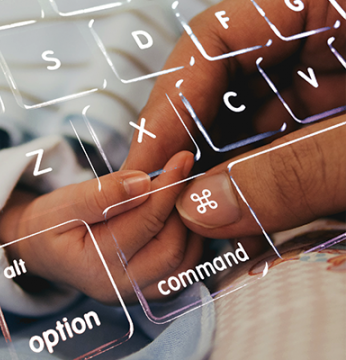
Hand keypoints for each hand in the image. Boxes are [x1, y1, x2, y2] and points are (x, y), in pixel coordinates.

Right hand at [0, 151, 201, 303]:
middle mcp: (119, 288)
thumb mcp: (64, 203)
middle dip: (181, 209)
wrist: (43, 248)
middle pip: (171, 248)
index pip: (145, 223)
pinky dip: (189, 243)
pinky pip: (182, 272)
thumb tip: (144, 182)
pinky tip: (178, 218)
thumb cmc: (49, 224)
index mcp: (95, 265)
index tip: (181, 159)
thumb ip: (101, 194)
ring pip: (184, 265)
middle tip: (182, 176)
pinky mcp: (147, 292)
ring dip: (189, 227)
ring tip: (180, 195)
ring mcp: (135, 295)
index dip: (167, 188)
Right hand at [123, 0, 345, 237]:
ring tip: (195, 221)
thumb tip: (201, 210)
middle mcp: (314, 38)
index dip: (170, 104)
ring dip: (219, 174)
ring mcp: (322, 78)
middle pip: (222, 85)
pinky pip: (275, 143)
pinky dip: (254, 182)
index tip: (147, 166)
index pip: (215, 38)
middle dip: (190, 147)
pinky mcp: (329, 116)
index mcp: (329, 4)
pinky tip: (236, 217)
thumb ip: (296, 172)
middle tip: (165, 204)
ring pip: (244, 121)